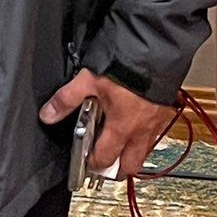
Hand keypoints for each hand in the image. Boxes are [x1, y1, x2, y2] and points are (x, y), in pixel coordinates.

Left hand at [40, 69, 172, 178]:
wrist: (157, 47)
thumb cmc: (127, 64)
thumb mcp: (88, 79)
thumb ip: (67, 99)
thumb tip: (48, 113)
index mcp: (121, 128)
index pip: (105, 159)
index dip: (93, 164)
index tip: (87, 162)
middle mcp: (141, 130)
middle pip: (132, 165)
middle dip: (118, 169)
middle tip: (107, 161)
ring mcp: (157, 121)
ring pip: (146, 150)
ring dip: (134, 151)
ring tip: (122, 142)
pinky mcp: (167, 109)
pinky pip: (157, 131)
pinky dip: (147, 132)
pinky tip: (138, 120)